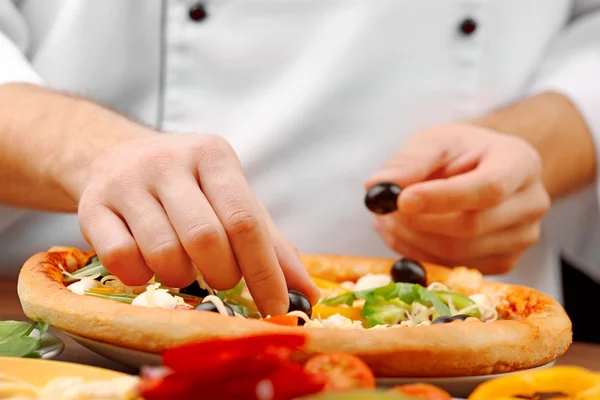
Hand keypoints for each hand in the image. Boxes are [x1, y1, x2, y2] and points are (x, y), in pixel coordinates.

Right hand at [75, 132, 318, 315]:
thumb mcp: (231, 198)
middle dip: (222, 274)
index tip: (277, 307)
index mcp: (213, 156)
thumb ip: (270, 242)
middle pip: (206, 238)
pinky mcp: (92, 206)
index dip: (265, 271)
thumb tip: (308, 293)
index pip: (245, 220)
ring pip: (163, 253)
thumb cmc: (187, 186)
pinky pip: (122, 260)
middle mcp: (168, 162)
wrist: (115, 157)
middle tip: (222, 278)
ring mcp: (126, 182)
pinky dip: (142, 277)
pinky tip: (148, 265)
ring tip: (184, 267)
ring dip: (181, 277)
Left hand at [366, 123, 550, 273]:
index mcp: (519, 162)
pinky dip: (422, 256)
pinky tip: (408, 236)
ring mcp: (522, 237)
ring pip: (459, 253)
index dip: (442, 199)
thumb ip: (408, 161)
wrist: (481, 169)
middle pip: (471, 226)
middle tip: (383, 214)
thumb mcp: (433, 142)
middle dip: (417, 223)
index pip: (487, 189)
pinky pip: (456, 268)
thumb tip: (377, 186)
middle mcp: (531, 203)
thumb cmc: (458, 152)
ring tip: (390, 221)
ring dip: (413, 242)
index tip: (401, 201)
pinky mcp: (505, 262)